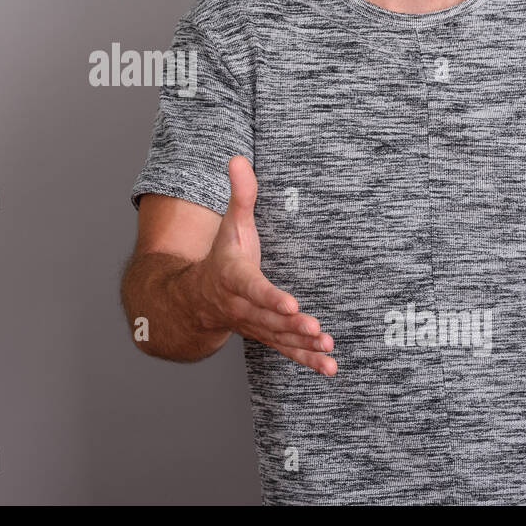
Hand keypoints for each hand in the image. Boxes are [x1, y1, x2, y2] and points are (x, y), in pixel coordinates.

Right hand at [191, 155, 335, 374]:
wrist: (196, 299)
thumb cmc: (222, 257)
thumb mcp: (230, 225)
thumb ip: (239, 194)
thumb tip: (237, 157)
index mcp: (233, 277)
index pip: (251, 287)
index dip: (270, 297)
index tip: (290, 303)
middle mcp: (242, 307)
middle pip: (267, 318)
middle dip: (292, 325)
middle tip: (316, 328)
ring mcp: (254, 326)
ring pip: (278, 339)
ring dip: (303, 346)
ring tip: (327, 347)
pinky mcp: (266, 337)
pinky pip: (286, 353)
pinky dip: (307, 362)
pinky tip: (330, 368)